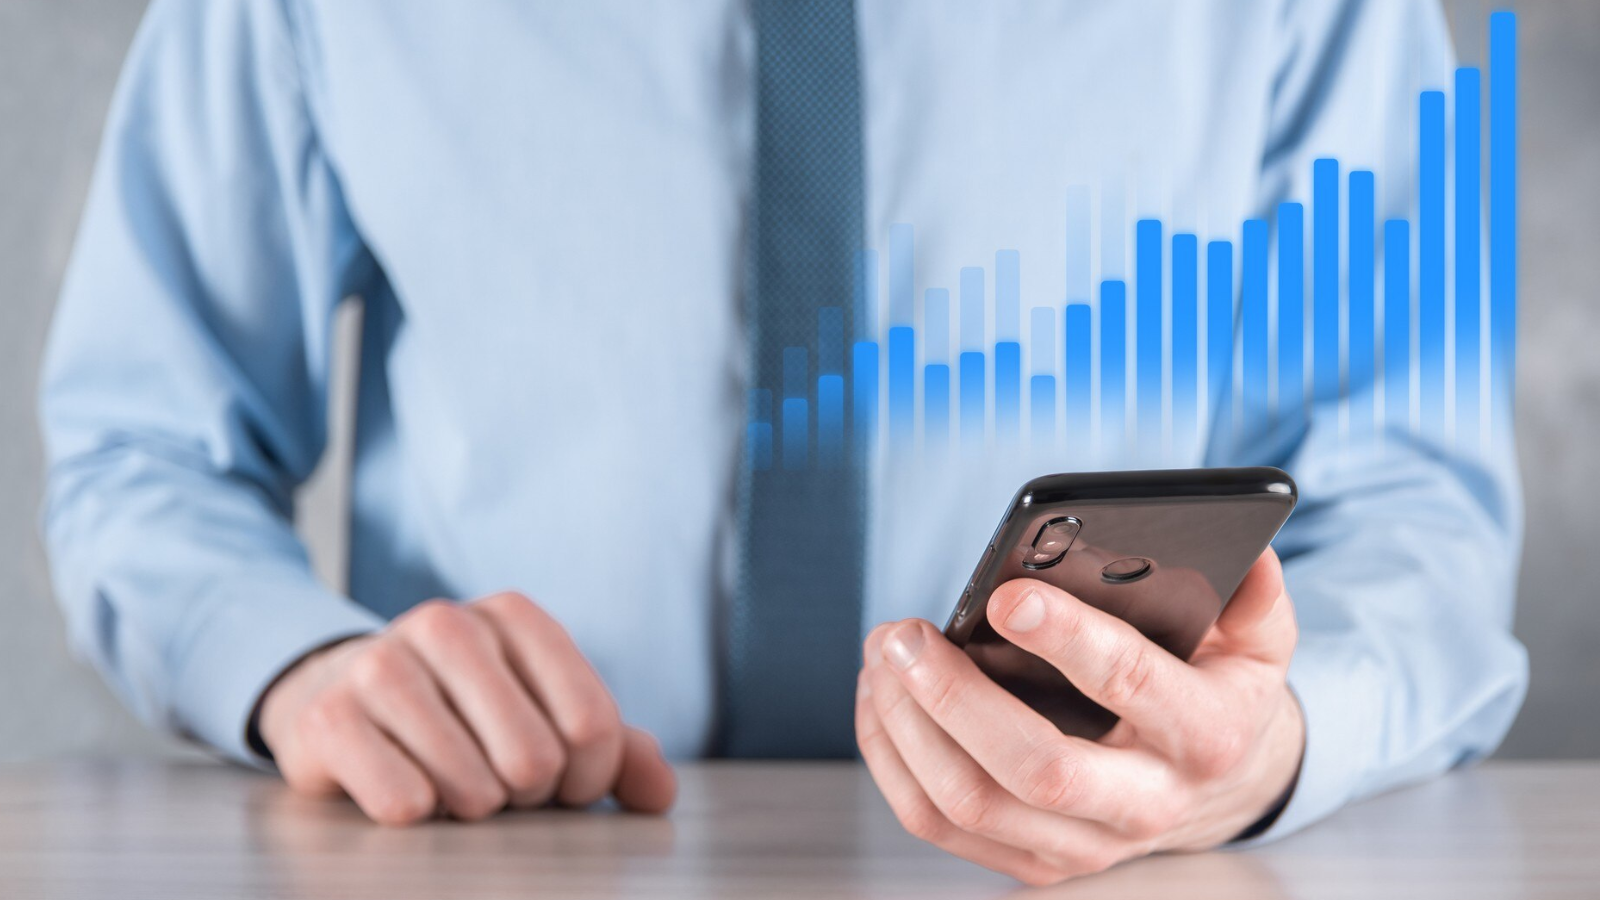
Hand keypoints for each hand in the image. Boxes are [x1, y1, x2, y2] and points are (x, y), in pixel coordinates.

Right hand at [258, 592, 675, 824]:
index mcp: (514, 617)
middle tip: (498, 784)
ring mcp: (381, 663)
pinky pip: (405, 803)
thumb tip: (661, 794)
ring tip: (448, 785)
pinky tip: (401, 788)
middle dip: (526, 796)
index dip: (587, 780)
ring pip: (473, 788)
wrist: (340, 702)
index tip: (564, 786)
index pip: (592, 724)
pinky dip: (416, 817)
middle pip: (536, 759)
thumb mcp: (543, 719)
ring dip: (470, 810)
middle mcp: (449, 624)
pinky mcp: (329, 717)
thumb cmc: (463, 719)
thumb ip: (615, 751)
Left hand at [856, 549, 1303, 885]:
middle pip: (1034, 766)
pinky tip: (880, 701)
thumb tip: (1242, 552)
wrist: (1223, 786)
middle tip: (904, 634)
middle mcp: (1147, 802)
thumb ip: (1251, 595)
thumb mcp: (1257, 641)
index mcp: (1206, 734)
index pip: (1131, 684)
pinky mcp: (1036, 861)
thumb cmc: (1219, 691)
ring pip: (971, 802)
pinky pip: (940, 825)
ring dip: (907, 726)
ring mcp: (1086, 843)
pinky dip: (894, 761)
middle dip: (953, 695)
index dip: (1067, 638)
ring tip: (884, 655)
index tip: (1006, 596)